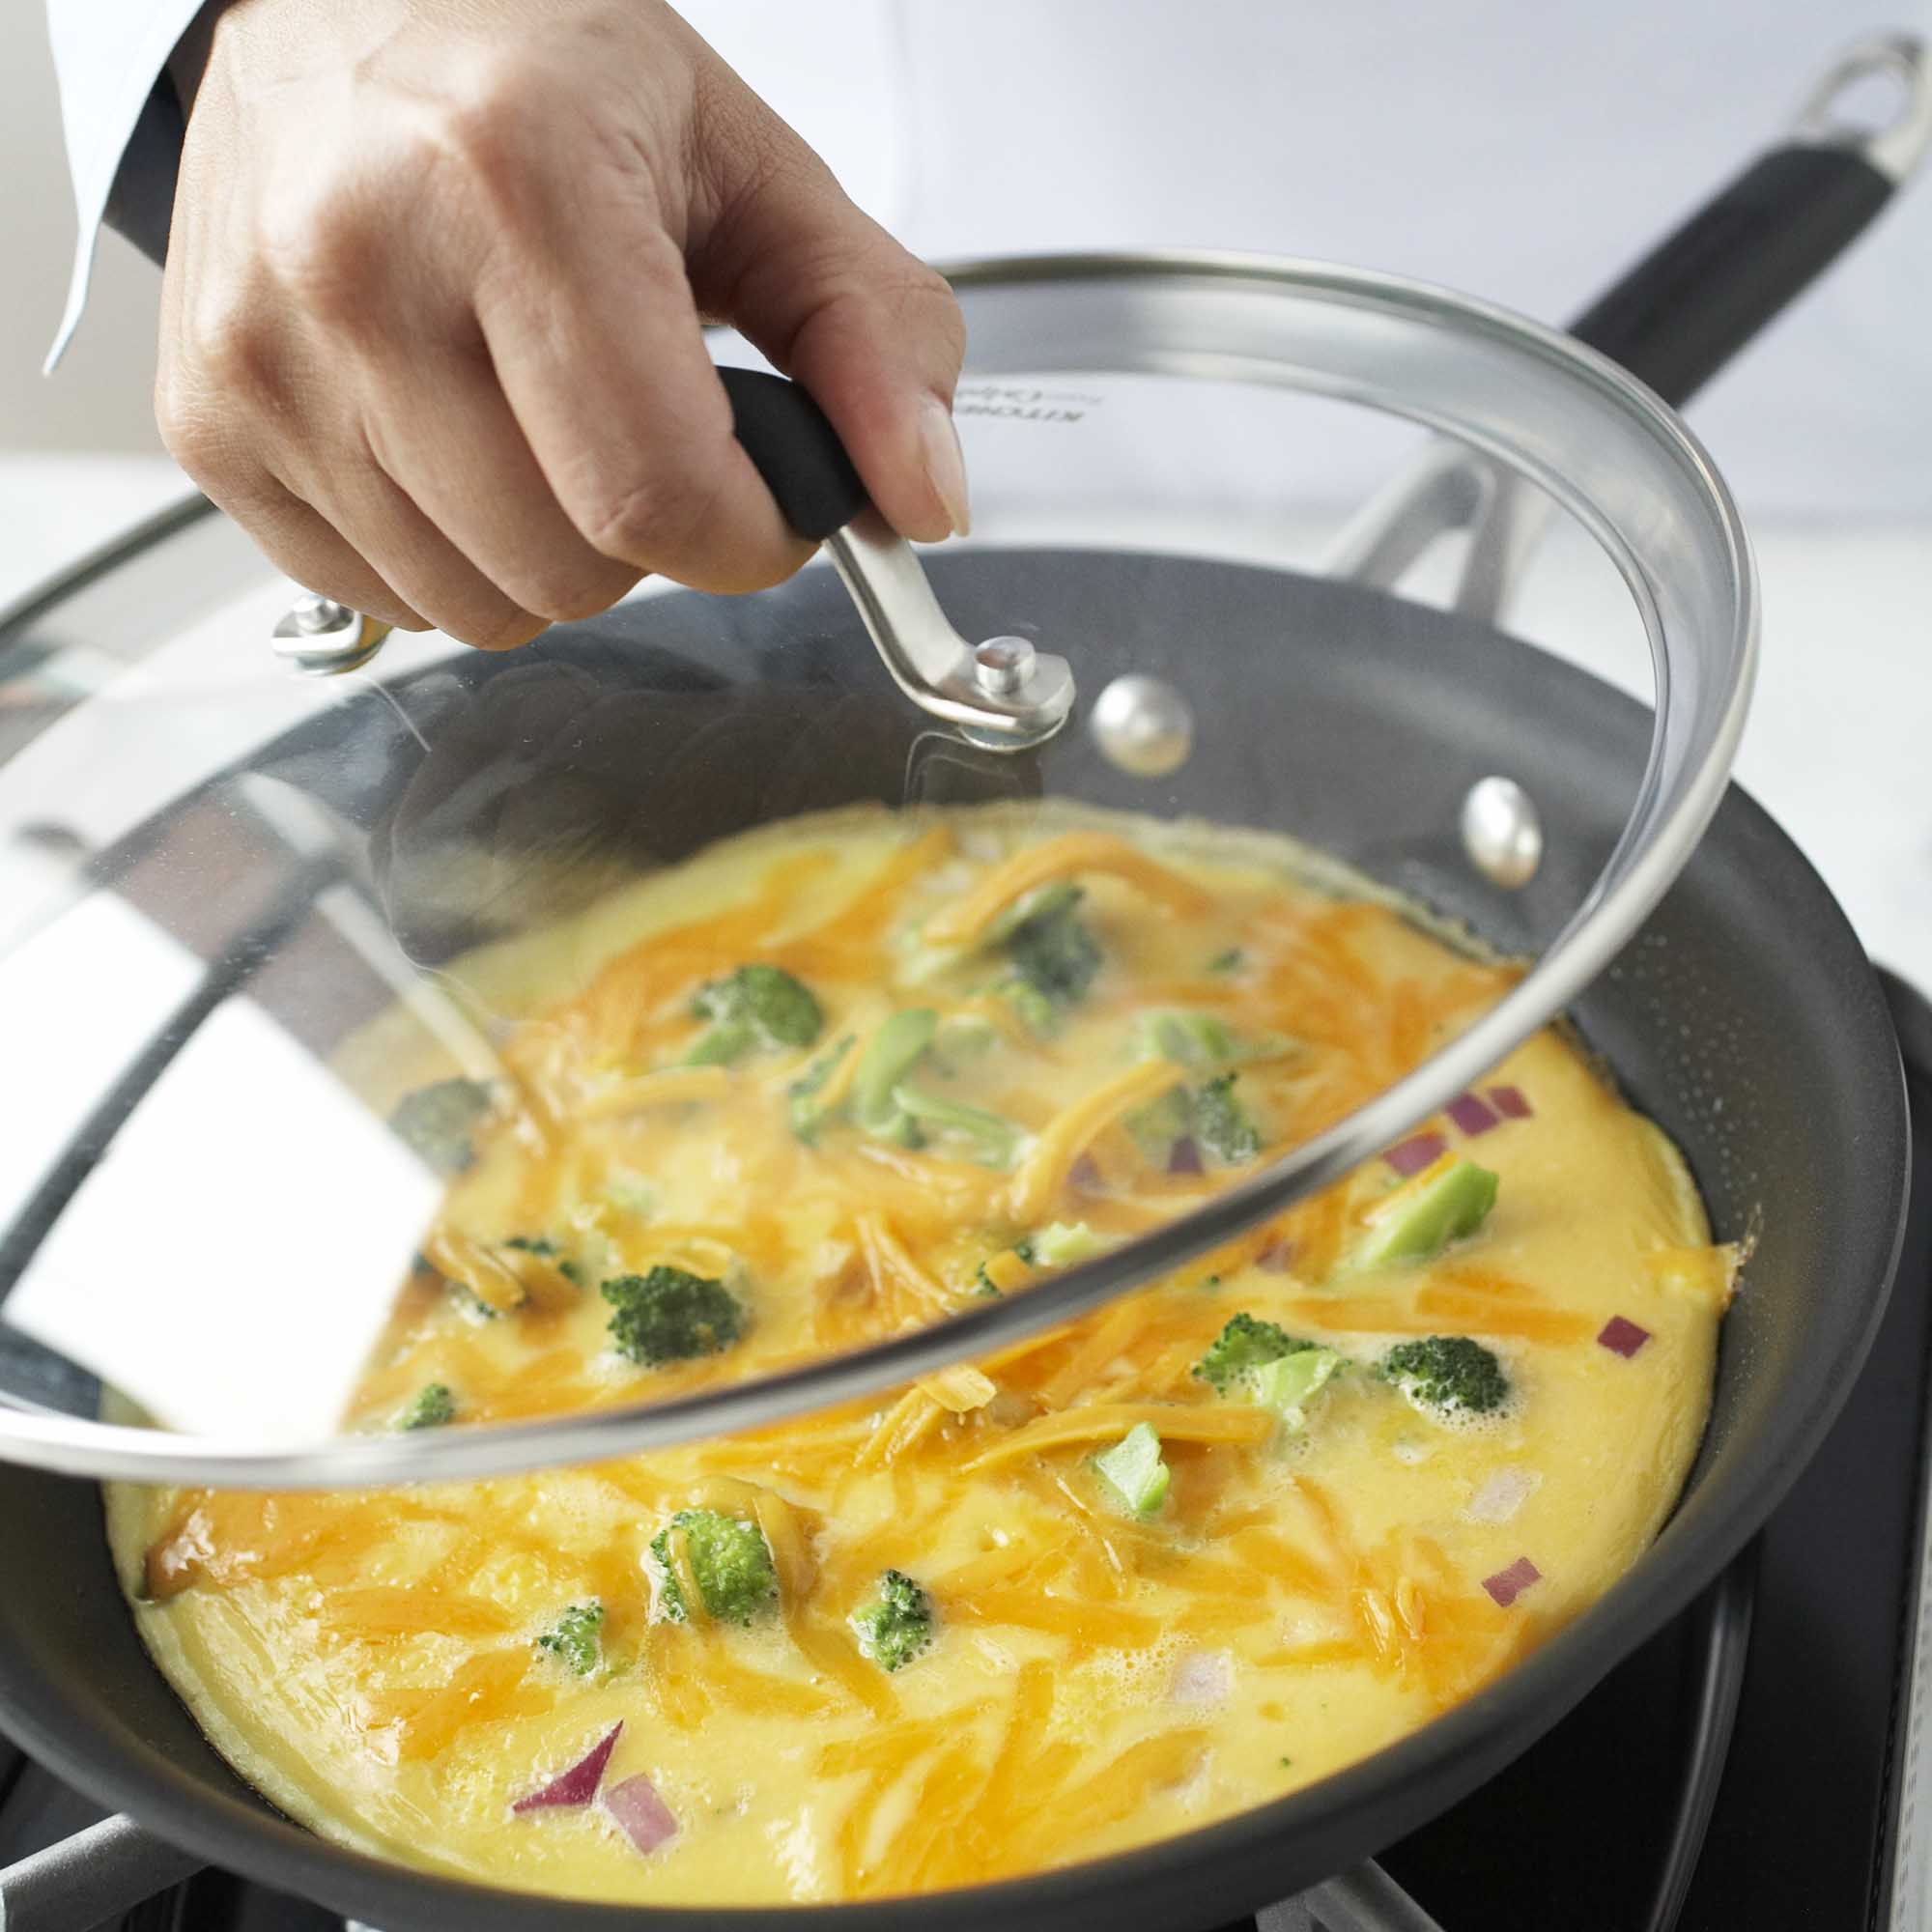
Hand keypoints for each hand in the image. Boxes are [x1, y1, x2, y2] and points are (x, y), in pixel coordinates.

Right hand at [158, 0, 968, 646]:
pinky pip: (385, 596)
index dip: (750, 537)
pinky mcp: (211, 423)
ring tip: (532, 413)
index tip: (764, 503)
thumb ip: (868, 332)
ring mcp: (266, 355)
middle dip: (647, 537)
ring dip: (545, 550)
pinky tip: (447, 434)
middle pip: (571, 570)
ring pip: (479, 606)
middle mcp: (359, 264)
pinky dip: (448, 551)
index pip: (660, 493)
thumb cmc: (530, 68)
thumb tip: (923, 491)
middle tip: (636, 425)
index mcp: (516, 177)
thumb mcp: (741, 164)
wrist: (321, 3)